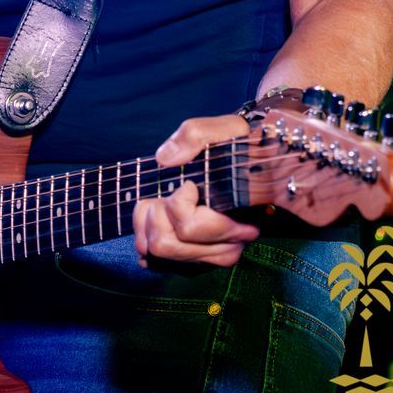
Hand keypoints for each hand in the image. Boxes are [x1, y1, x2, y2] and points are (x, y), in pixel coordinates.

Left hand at [132, 115, 259, 267]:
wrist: (247, 165)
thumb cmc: (238, 147)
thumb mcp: (227, 129)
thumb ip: (197, 135)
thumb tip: (165, 159)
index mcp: (239, 220)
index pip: (190, 228)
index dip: (178, 201)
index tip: (188, 184)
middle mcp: (227, 248)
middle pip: (166, 244)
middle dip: (157, 213)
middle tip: (170, 194)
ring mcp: (207, 259)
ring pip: (156, 254)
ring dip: (148, 222)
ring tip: (162, 202)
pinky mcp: (190, 263)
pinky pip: (152, 261)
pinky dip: (145, 235)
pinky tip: (158, 216)